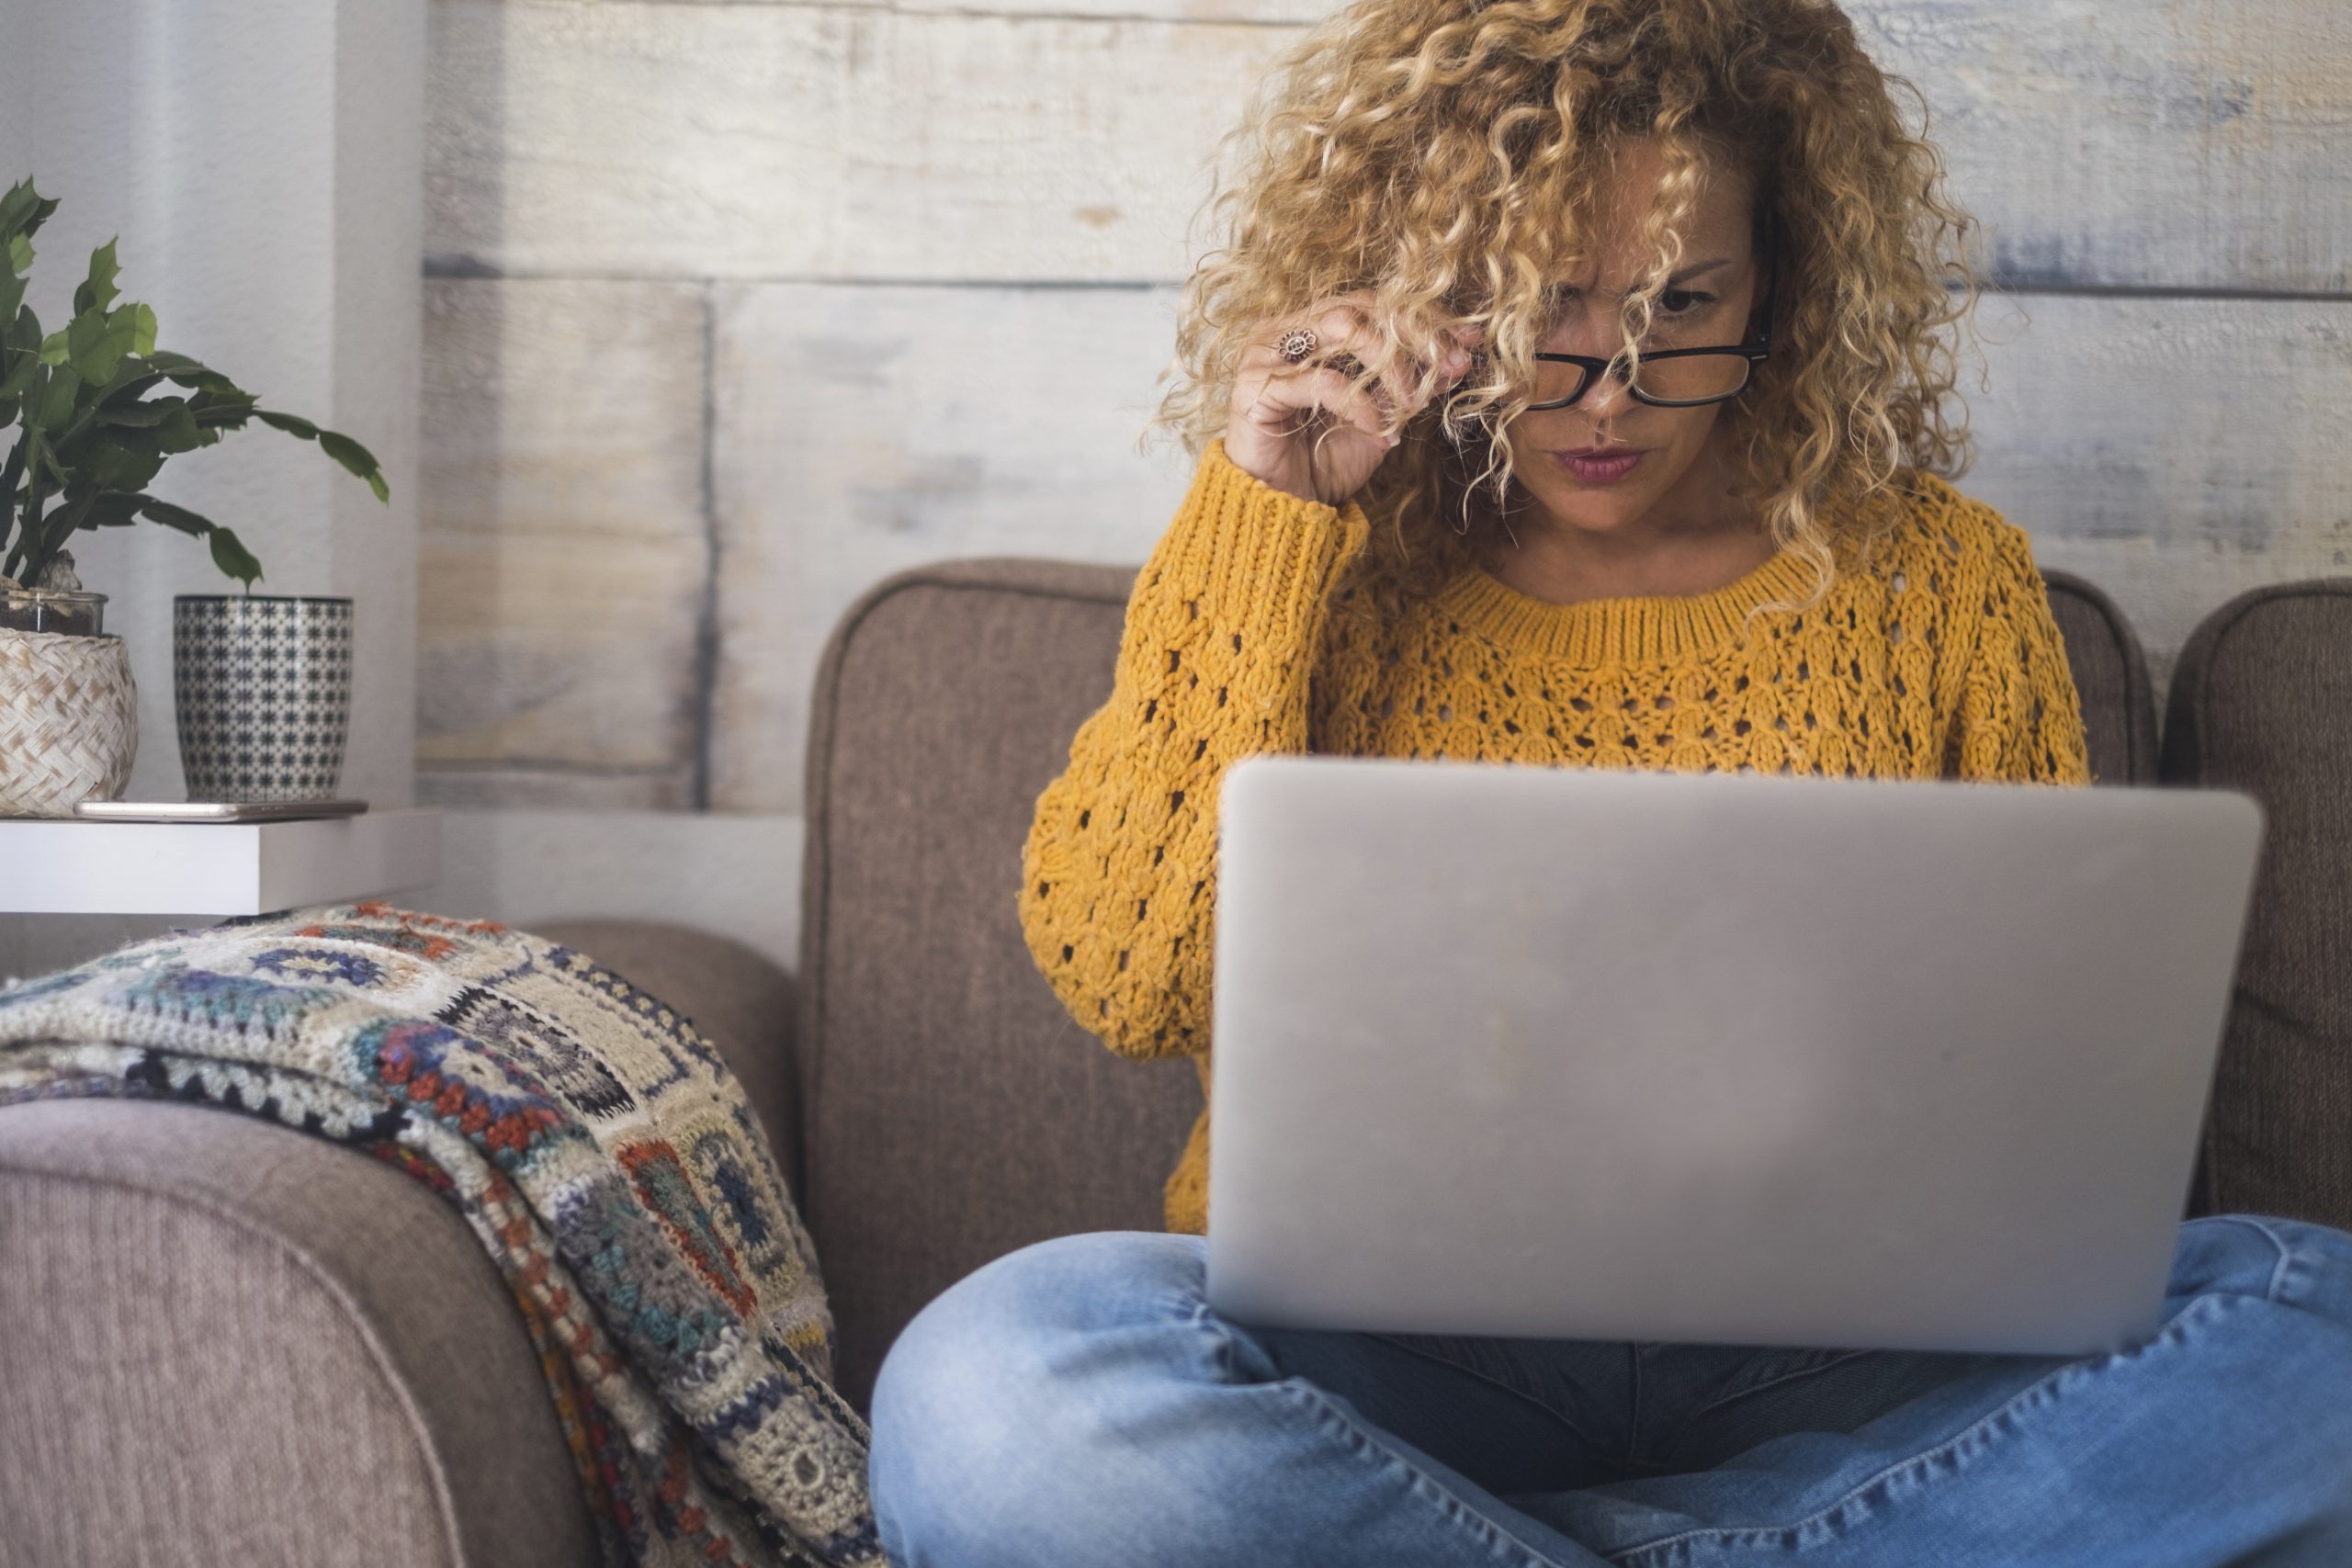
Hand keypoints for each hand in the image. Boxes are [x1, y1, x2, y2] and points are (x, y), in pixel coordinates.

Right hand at [1222, 291, 1482, 507]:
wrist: (1281, 507)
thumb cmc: (1323, 461)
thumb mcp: (1380, 418)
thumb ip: (1409, 387)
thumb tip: (1457, 361)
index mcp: (1314, 328)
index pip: (1375, 304)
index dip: (1424, 320)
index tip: (1468, 342)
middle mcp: (1287, 329)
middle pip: (1362, 306)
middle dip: (1416, 336)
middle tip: (1451, 367)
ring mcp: (1267, 353)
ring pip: (1343, 327)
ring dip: (1390, 364)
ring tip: (1411, 402)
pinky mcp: (1256, 387)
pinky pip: (1320, 381)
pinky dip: (1358, 402)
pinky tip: (1376, 428)